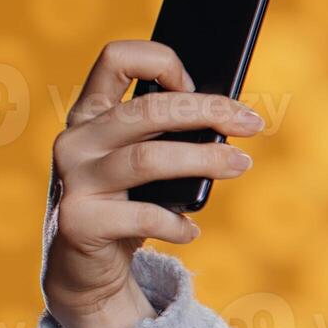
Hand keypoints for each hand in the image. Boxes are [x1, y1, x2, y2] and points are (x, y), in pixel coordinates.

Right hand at [44, 40, 264, 327]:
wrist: (86, 268)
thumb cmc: (127, 203)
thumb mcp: (142, 161)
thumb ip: (168, 136)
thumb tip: (232, 121)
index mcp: (90, 113)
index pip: (116, 59)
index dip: (160, 61)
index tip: (195, 84)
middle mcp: (76, 140)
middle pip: (149, 110)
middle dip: (209, 112)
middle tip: (252, 124)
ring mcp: (74, 180)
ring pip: (148, 159)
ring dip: (205, 160)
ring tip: (240, 164)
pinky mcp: (80, 221)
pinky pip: (143, 217)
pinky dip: (177, 224)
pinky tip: (191, 232)